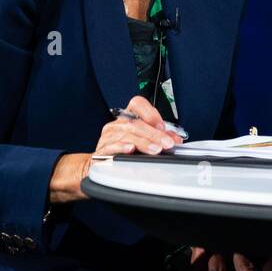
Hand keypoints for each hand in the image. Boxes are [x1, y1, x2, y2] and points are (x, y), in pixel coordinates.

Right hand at [48, 96, 184, 204]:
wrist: (96, 167)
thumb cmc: (122, 152)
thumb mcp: (142, 141)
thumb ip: (158, 137)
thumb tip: (175, 139)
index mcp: (127, 117)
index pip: (137, 104)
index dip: (151, 113)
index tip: (163, 126)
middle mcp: (117, 124)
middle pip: (136, 123)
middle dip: (155, 134)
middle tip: (167, 143)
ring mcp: (108, 136)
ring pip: (127, 135)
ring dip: (144, 143)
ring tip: (156, 150)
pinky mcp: (101, 151)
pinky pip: (111, 147)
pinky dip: (122, 147)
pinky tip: (130, 150)